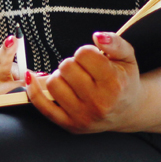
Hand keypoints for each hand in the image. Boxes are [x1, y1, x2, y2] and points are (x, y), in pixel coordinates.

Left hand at [26, 32, 142, 133]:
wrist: (127, 111)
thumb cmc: (124, 80)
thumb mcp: (128, 58)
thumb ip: (115, 43)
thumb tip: (97, 36)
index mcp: (114, 84)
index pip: (83, 54)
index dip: (86, 52)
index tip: (93, 59)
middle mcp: (99, 102)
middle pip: (66, 67)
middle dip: (73, 63)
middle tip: (83, 71)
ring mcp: (83, 116)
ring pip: (53, 83)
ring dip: (60, 77)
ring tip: (73, 80)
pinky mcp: (70, 125)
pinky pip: (42, 106)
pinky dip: (34, 90)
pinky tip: (32, 78)